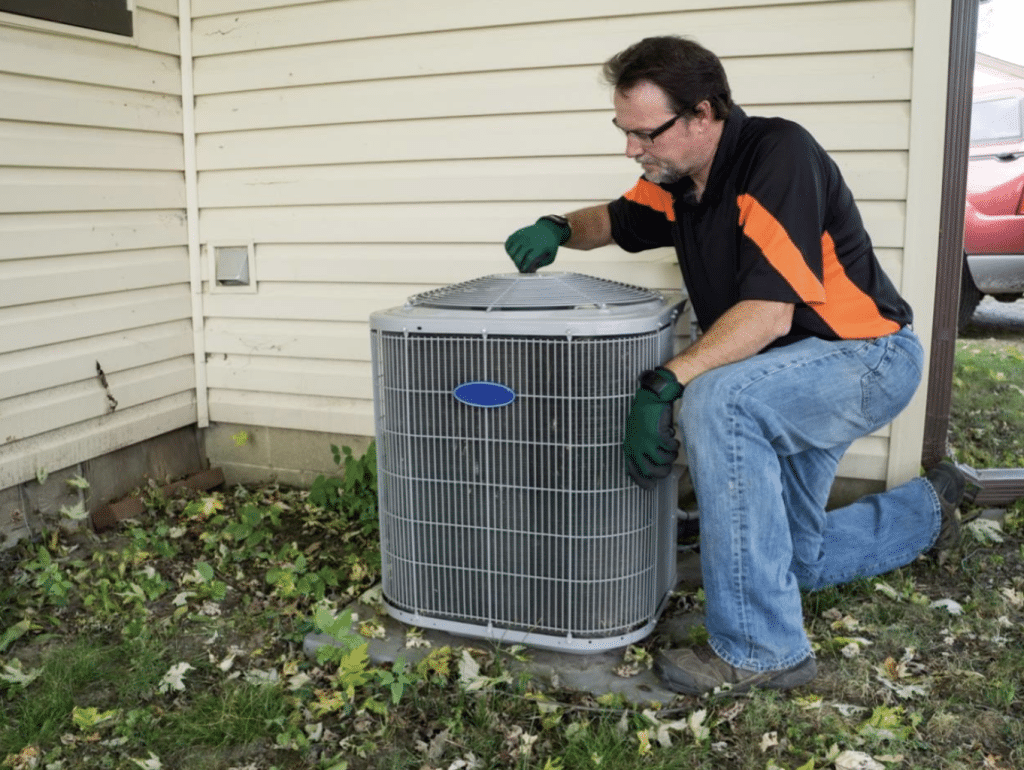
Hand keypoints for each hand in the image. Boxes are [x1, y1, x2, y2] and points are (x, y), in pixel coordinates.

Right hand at [504, 218, 567, 272]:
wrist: (548, 228)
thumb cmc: (550, 245)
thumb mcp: (551, 256)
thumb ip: (541, 264)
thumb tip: (530, 271)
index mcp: (540, 246)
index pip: (529, 258)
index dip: (525, 267)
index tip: (524, 271)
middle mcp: (530, 240)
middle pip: (518, 256)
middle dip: (518, 265)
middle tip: (521, 268)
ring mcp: (522, 235)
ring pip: (511, 251)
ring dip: (512, 259)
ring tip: (518, 260)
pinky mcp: (517, 233)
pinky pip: (508, 243)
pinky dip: (508, 250)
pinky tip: (514, 252)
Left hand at [623, 368, 683, 488]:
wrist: (652, 397)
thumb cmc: (645, 415)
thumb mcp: (636, 435)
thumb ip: (639, 451)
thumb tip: (648, 471)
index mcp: (629, 447)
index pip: (632, 472)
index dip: (642, 482)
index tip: (651, 486)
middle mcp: (636, 446)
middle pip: (651, 471)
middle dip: (662, 471)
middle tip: (667, 465)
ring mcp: (647, 441)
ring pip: (664, 461)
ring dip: (670, 456)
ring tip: (670, 447)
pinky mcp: (658, 434)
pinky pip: (671, 448)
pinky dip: (674, 444)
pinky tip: (673, 437)